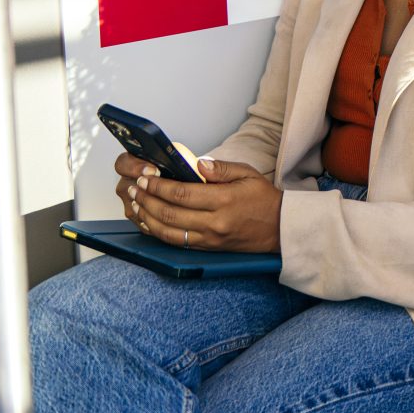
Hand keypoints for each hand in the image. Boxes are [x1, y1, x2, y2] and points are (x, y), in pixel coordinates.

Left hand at [119, 154, 282, 253]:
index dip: (159, 186)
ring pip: (168, 232)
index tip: (146, 178)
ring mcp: (209, 239)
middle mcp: (214, 223)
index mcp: (223, 201)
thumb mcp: (247, 174)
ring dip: (147, 217)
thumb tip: (197, 164)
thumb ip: (221, 168)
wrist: (279, 229)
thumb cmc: (263, 198)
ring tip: (135, 203)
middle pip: (170, 213)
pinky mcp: (206, 248)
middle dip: (147, 200)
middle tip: (134, 188)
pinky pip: (176, 242)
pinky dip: (158, 233)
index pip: (182, 194)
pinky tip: (148, 221)